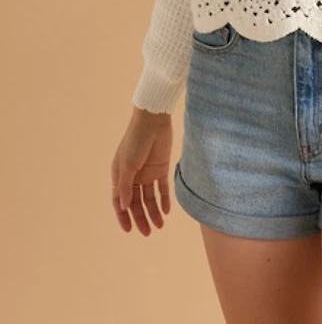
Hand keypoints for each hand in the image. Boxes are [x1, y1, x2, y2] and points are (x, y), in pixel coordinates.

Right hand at [111, 107, 172, 235]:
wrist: (153, 121)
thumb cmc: (135, 141)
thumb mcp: (128, 165)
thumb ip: (126, 186)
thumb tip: (123, 207)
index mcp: (120, 175)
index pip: (120, 201)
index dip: (123, 216)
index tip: (128, 230)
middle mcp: (133, 176)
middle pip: (136, 202)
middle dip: (141, 218)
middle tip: (147, 232)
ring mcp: (147, 173)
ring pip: (150, 198)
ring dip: (154, 212)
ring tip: (160, 226)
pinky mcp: (161, 168)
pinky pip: (162, 188)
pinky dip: (164, 199)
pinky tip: (167, 211)